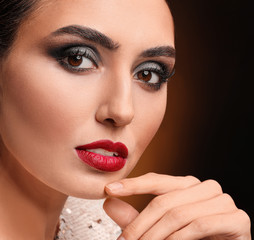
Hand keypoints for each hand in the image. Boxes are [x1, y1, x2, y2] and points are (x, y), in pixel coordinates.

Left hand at [104, 173, 250, 239]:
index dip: (132, 184)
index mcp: (188, 185)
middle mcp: (205, 188)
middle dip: (140, 225)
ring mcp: (222, 201)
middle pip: (164, 201)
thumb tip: (109, 202)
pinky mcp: (237, 218)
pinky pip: (199, 224)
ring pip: (179, 213)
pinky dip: (180, 239)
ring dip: (156, 236)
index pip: (157, 181)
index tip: (109, 189)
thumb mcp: (158, 229)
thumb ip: (136, 217)